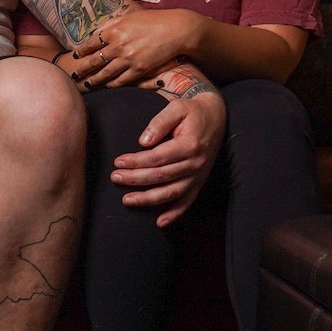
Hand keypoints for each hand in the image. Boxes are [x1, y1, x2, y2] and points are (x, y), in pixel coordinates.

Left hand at [60, 9, 203, 90]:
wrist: (176, 30)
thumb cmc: (153, 20)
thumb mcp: (129, 16)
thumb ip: (111, 23)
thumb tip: (96, 33)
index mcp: (114, 30)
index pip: (91, 43)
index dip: (82, 51)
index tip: (76, 56)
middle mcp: (118, 46)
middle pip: (94, 61)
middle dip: (82, 69)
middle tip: (73, 76)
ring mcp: (128, 59)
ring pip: (105, 73)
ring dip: (94, 80)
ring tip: (86, 84)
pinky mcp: (139, 69)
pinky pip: (121, 80)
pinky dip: (112, 84)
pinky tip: (107, 86)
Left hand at [110, 89, 225, 227]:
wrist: (216, 117)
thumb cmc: (192, 112)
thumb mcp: (177, 107)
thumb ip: (159, 122)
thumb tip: (143, 142)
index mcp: (189, 145)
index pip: (157, 158)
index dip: (136, 161)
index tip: (118, 161)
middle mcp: (195, 163)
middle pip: (160, 176)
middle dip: (135, 179)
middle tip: (115, 178)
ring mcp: (198, 175)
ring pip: (171, 193)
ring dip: (148, 199)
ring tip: (127, 200)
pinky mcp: (199, 182)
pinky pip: (187, 202)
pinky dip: (175, 214)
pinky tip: (160, 222)